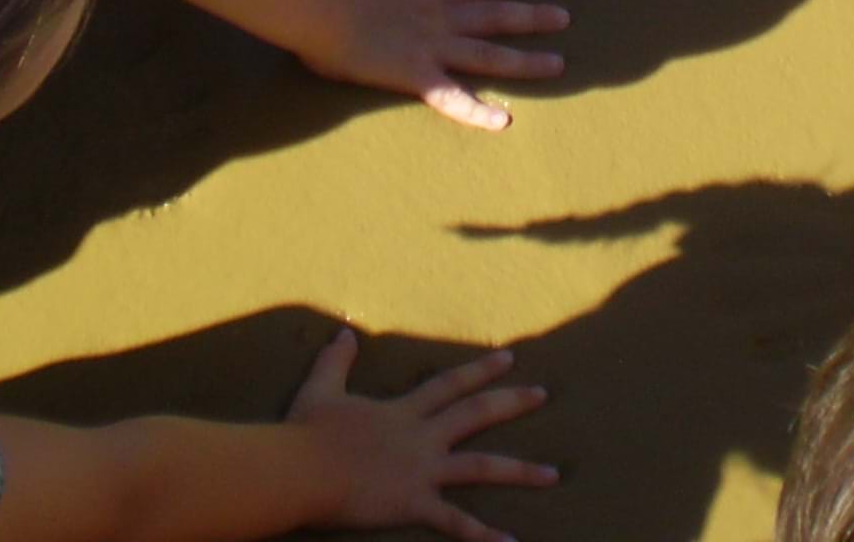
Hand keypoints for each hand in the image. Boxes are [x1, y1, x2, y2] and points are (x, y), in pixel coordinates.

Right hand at [287, 330, 554, 541]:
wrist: (301, 470)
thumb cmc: (307, 433)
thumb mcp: (322, 388)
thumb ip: (336, 360)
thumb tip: (344, 332)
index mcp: (403, 411)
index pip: (450, 384)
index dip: (480, 370)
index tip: (509, 358)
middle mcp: (421, 437)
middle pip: (476, 414)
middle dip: (512, 402)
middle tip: (543, 394)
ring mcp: (421, 470)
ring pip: (481, 467)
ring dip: (519, 471)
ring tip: (553, 475)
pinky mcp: (414, 504)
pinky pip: (456, 523)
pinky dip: (483, 536)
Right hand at [302, 0, 565, 129]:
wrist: (317, 11)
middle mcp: (437, 20)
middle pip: (493, 18)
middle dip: (530, 18)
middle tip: (565, 18)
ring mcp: (431, 48)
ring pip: (487, 55)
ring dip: (524, 61)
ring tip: (559, 64)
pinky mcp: (416, 75)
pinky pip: (452, 97)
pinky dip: (477, 111)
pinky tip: (504, 121)